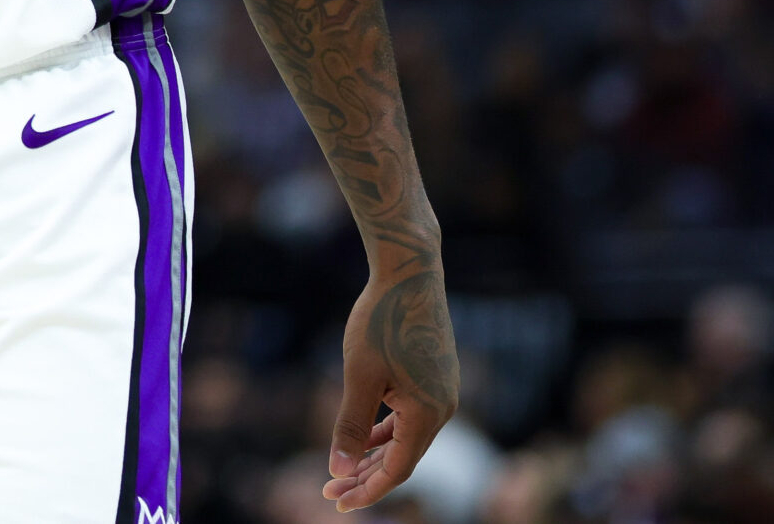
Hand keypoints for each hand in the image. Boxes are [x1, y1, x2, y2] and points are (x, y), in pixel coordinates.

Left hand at [323, 265, 456, 510]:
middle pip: (403, 459)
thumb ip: (351, 426)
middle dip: (366, 477)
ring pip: (407, 438)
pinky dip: (387, 430)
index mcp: (428, 414)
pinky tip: (366, 436)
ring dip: (376, 455)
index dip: (366, 490)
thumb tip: (339, 469)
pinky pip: (411, 417)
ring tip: (343, 469)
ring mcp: (442, 392)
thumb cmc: (381, 320)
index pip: (397, 470)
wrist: (410, 272)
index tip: (336, 501)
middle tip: (330, 489)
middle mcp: (443, 408)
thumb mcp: (359, 376)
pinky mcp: (436, 377)